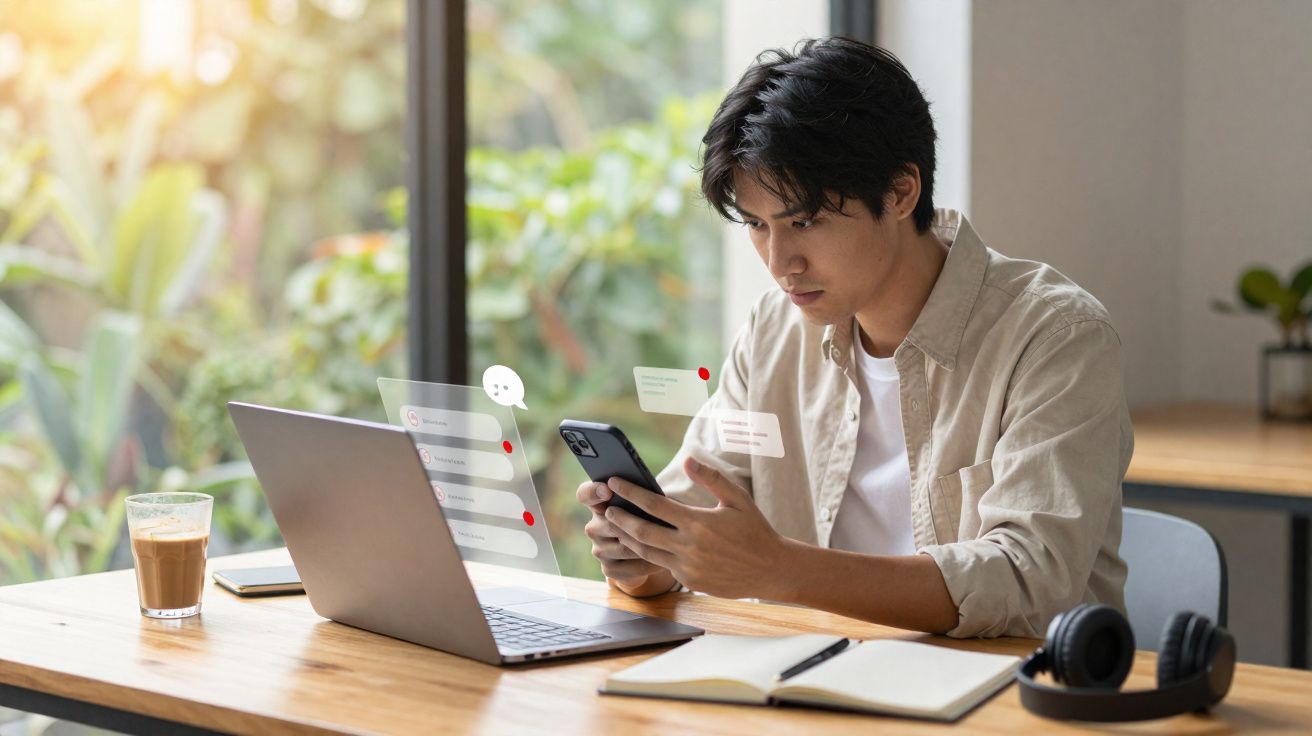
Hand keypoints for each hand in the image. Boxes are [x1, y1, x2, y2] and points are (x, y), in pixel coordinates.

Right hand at [575, 479, 671, 590]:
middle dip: (634, 523)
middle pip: (610, 523)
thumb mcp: (644, 504)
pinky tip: (665, 562)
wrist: (646, 549)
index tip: (608, 490)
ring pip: (624, 547)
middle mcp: (593, 527)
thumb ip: (642, 498)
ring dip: (646, 546)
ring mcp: (599, 550)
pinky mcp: (608, 569)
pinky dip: (649, 565)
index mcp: (598, 504)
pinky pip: (630, 568)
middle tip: (658, 523)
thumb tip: (653, 497)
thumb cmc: (647, 517)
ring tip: (669, 543)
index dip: (594, 492)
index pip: (585, 494)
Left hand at [604, 456, 790, 599]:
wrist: (771, 570)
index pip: (654, 505)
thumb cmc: (755, 530)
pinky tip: (641, 545)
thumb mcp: (738, 499)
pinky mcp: (690, 582)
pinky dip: (649, 555)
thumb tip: (687, 460)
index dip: (631, 493)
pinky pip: (664, 567)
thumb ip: (711, 478)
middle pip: (642, 531)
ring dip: (628, 539)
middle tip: (607, 508)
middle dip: (621, 519)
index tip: (614, 483)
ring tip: (616, 528)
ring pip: (647, 553)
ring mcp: (688, 567)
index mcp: (698, 523)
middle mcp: (689, 547)